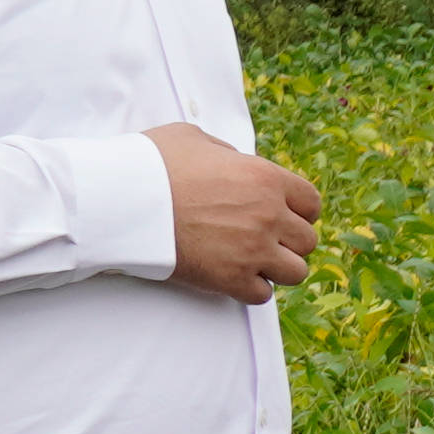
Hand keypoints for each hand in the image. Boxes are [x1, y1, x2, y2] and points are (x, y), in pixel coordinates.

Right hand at [149, 121, 318, 302]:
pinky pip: (262, 295)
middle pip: (306, 240)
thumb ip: (226, 153)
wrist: (121, 199)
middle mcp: (268, 215)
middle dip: (288, 241)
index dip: (300, 211)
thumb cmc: (152, 164)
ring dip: (277, 269)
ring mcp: (252, 250)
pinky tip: (233, 277)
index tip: (284, 216)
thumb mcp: (194, 138)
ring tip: (253, 262)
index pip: (311, 203)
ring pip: (295, 272)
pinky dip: (251, 289)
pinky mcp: (230, 278)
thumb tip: (235, 162)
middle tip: (264, 240)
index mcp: (266, 178)